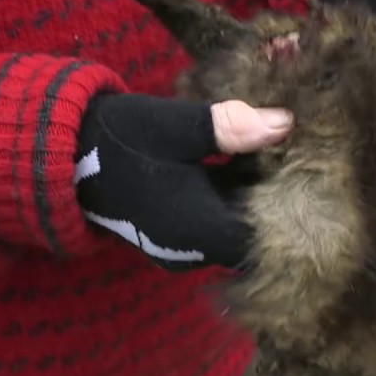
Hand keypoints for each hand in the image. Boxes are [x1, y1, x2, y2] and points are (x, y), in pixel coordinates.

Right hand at [74, 93, 292, 269]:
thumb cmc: (119, 141)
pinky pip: (215, 223)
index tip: (312, 177)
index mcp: (196, 232)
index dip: (292, 211)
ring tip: (281, 159)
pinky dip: (233, 199)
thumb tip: (284, 123)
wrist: (63, 155)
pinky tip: (250, 165)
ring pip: (234, 229)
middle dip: (277, 202)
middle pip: (252, 236)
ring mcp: (180, 248)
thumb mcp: (176, 126)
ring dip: (255, 199)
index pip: (265, 239)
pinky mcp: (174, 236)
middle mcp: (190, 251)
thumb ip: (230, 127)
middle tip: (304, 163)